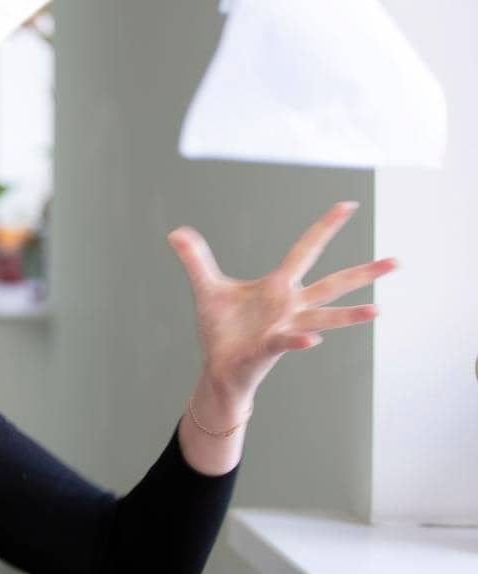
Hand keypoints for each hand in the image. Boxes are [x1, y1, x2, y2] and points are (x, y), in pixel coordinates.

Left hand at [168, 201, 394, 403]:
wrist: (218, 368)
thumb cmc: (221, 330)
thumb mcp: (207, 288)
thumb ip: (195, 259)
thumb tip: (176, 231)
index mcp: (278, 287)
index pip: (306, 250)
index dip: (325, 227)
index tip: (349, 205)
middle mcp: (290, 307)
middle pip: (332, 285)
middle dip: (363, 273)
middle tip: (397, 261)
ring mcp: (284, 329)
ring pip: (324, 319)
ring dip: (349, 315)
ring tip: (378, 310)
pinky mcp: (268, 349)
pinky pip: (285, 343)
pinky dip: (298, 340)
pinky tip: (311, 338)